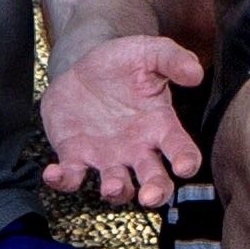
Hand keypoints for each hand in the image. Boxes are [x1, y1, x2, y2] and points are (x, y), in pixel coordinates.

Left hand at [40, 33, 203, 204]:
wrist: (84, 65)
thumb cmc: (124, 62)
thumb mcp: (149, 51)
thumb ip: (172, 58)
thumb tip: (196, 72)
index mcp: (160, 126)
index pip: (181, 149)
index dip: (186, 161)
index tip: (185, 167)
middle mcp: (138, 149)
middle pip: (154, 180)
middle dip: (155, 192)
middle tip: (150, 197)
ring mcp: (107, 157)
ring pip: (118, 186)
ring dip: (116, 191)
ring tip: (112, 185)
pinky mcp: (76, 156)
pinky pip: (71, 176)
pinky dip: (63, 179)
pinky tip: (53, 173)